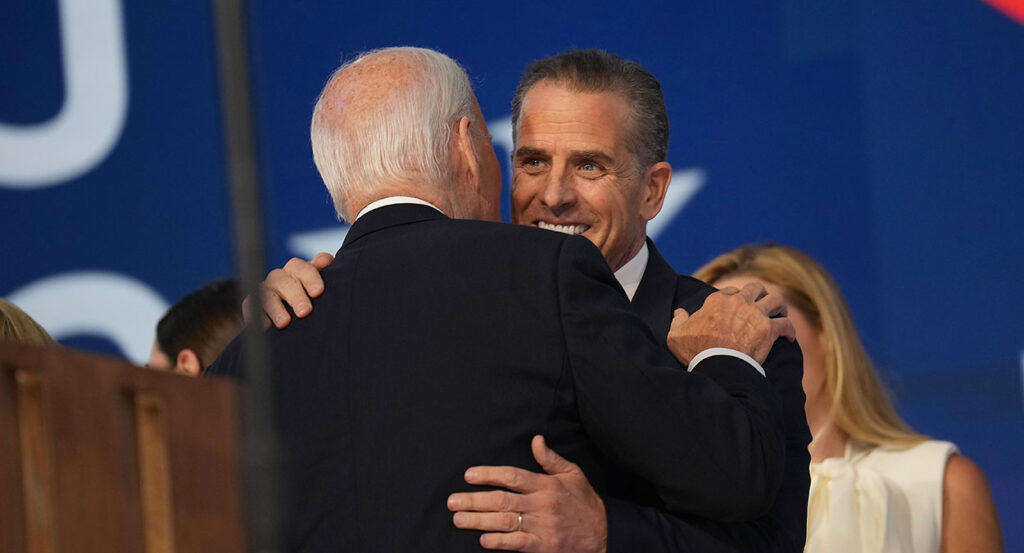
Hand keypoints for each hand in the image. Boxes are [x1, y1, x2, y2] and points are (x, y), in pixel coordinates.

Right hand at [242, 252, 332, 327]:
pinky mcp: (253, 303)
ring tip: (285, 322)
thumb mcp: (319, 287)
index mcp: (299, 271)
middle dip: (296, 296)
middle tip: (305, 311)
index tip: (318, 292)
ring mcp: (266, 289)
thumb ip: (326, 273)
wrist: (290, 312)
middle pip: (286, 281)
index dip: (311, 278)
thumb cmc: (310, 297)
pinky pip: (250, 305)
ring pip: (267, 293)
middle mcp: (282, 277)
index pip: (304, 268)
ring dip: (276, 308)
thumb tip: (327, 260)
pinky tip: (264, 326)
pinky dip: (255, 314)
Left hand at [447, 436, 606, 552]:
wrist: (604, 533)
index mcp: (546, 485)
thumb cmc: (584, 502)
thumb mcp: (572, 474)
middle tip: (453, 501)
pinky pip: (519, 543)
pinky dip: (500, 542)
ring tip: (459, 519)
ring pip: (506, 521)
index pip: (512, 476)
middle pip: (502, 500)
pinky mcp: (544, 546)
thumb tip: (536, 439)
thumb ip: (550, 458)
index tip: (469, 475)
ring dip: (480, 521)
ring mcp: (542, 526)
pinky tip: (484, 540)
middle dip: (474, 500)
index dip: (489, 475)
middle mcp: (542, 504)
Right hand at [667, 282, 795, 364]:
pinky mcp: (768, 329)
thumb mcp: (676, 335)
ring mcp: (756, 314)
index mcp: (718, 300)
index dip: (735, 298)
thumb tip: (679, 312)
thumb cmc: (696, 351)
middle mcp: (739, 302)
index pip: (731, 291)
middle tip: (762, 305)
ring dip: (780, 307)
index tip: (737, 308)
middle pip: (756, 288)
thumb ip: (678, 321)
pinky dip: (790, 330)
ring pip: (776, 300)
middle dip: (761, 295)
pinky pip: (786, 324)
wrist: (717, 365)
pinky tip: (789, 338)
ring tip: (781, 315)